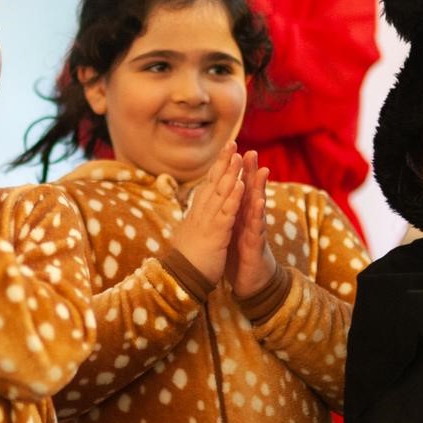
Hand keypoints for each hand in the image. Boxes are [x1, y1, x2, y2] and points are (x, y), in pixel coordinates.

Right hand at [171, 146, 243, 284]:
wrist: (180, 279)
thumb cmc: (187, 259)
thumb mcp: (190, 234)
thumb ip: (194, 219)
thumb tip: (192, 210)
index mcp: (197, 213)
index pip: (208, 185)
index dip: (217, 167)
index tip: (226, 152)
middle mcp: (201, 213)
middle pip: (213, 182)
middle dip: (223, 162)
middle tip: (232, 143)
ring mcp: (208, 222)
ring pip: (220, 193)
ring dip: (230, 174)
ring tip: (238, 156)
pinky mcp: (216, 234)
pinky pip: (226, 213)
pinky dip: (234, 198)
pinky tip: (242, 185)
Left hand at [224, 153, 278, 300]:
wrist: (250, 281)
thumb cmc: (240, 254)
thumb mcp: (231, 230)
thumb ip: (229, 213)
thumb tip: (220, 198)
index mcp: (239, 214)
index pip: (238, 189)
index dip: (236, 172)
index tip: (234, 151)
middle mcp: (249, 219)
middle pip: (250, 192)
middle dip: (251, 172)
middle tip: (252, 151)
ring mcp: (254, 230)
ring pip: (257, 206)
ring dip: (260, 188)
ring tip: (262, 170)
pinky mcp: (256, 244)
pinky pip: (257, 227)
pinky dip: (258, 214)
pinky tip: (260, 201)